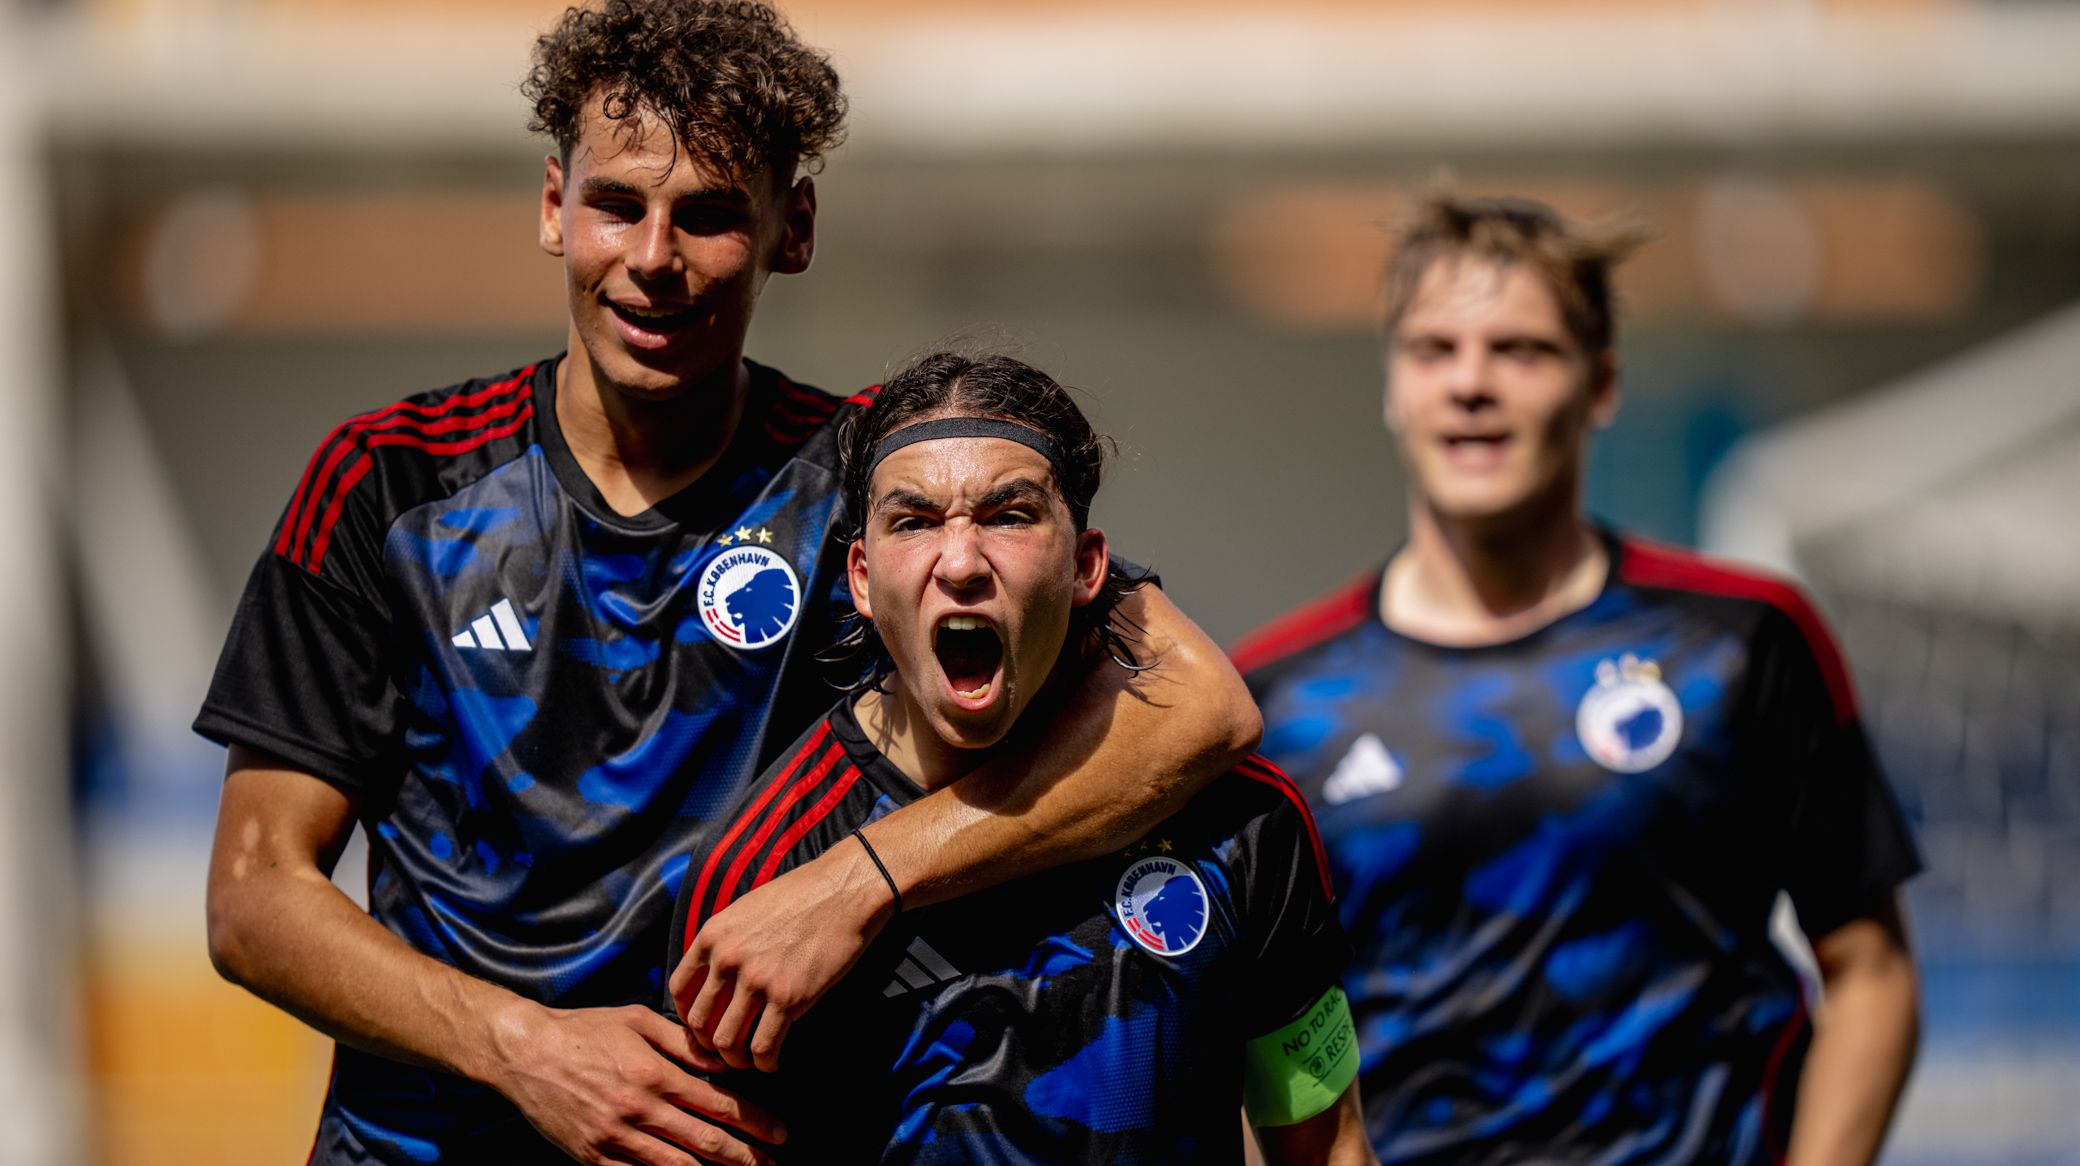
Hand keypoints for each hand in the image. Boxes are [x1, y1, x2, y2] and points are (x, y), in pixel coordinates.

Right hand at [485, 1001, 783, 1165]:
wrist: (524, 1052)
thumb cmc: (584, 1029)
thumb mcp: (637, 1021)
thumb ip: (682, 1043)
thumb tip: (723, 1061)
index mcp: (653, 1074)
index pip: (717, 1103)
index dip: (753, 1121)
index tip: (778, 1132)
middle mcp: (637, 1109)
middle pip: (703, 1142)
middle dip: (744, 1156)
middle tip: (771, 1164)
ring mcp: (613, 1138)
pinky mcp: (592, 1157)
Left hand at [670, 838, 894, 1071]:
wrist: (844, 891)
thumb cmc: (801, 896)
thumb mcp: (746, 909)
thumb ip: (725, 942)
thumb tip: (717, 976)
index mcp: (712, 935)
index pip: (680, 990)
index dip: (689, 1016)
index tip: (704, 1026)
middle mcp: (727, 959)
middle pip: (699, 1022)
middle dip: (709, 1045)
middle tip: (727, 1050)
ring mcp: (756, 980)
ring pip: (726, 1041)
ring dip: (735, 1060)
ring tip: (749, 1061)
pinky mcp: (787, 997)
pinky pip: (762, 1046)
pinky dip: (764, 1063)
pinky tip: (772, 1062)